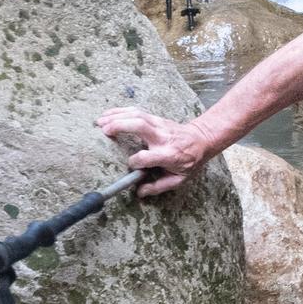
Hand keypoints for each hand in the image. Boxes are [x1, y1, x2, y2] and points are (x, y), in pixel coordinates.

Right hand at [96, 107, 213, 196]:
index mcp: (169, 154)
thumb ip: (159, 186)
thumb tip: (139, 192)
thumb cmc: (190, 160)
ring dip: (117, 116)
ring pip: (137, 115)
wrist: (202, 139)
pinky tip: (108, 114)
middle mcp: (163, 137)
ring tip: (100, 121)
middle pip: (140, 126)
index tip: (130, 165)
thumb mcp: (179, 179)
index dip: (135, 162)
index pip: (146, 156)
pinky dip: (121, 111)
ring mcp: (160, 125)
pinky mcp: (156, 118)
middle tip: (104, 131)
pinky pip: (137, 111)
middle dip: (121, 125)